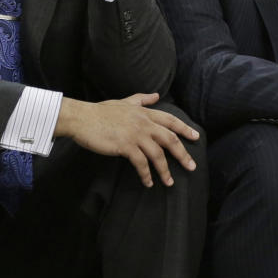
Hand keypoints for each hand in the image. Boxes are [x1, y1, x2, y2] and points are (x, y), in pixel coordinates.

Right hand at [56, 93, 199, 186]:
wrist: (82, 118)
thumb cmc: (101, 111)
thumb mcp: (125, 101)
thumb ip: (141, 99)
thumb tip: (156, 95)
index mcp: (144, 112)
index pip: (170, 121)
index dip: (184, 129)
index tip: (196, 137)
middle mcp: (144, 123)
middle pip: (170, 139)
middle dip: (183, 154)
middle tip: (192, 166)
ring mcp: (135, 134)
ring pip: (158, 154)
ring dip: (165, 170)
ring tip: (169, 182)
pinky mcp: (125, 146)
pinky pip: (141, 163)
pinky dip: (146, 174)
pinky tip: (148, 183)